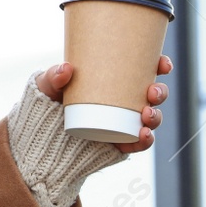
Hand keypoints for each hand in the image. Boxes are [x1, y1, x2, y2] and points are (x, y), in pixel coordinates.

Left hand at [36, 55, 172, 153]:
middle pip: (154, 95)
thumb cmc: (48, 102)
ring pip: (150, 118)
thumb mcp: (48, 86)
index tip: (162, 63)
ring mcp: (125, 123)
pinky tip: (143, 135)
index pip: (145, 70)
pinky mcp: (120, 142)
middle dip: (160, 92)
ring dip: (156, 116)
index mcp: (116, 80)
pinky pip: (139, 143)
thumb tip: (66, 69)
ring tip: (146, 115)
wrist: (43, 136)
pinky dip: (144, 140)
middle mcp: (125, 101)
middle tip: (152, 92)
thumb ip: (54, 76)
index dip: (161, 66)